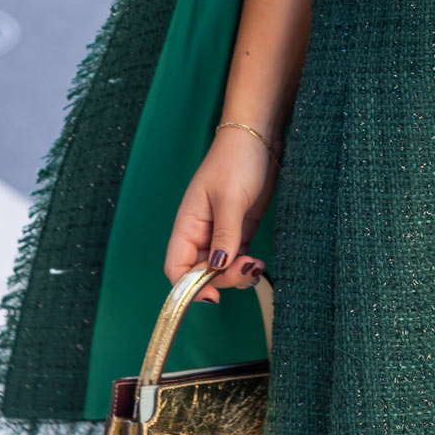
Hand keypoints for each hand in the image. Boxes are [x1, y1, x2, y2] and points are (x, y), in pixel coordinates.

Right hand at [164, 126, 277, 299]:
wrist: (258, 139)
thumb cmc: (236, 161)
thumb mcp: (230, 199)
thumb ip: (225, 234)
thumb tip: (218, 267)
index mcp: (187, 224)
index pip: (176, 267)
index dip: (187, 287)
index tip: (212, 295)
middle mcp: (200, 233)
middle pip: (200, 273)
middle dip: (221, 280)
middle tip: (247, 269)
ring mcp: (220, 232)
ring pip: (220, 270)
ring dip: (236, 276)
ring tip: (256, 266)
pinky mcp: (239, 229)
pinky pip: (236, 259)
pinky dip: (245, 267)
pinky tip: (258, 264)